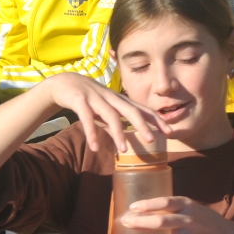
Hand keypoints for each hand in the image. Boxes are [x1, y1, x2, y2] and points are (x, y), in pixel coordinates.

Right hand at [38, 72, 167, 153]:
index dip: (157, 120)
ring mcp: (96, 98)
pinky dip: (91, 133)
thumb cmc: (88, 99)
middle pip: (131, 110)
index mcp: (120, 100)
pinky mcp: (80, 101)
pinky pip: (86, 118)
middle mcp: (112, 98)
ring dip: (118, 133)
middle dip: (143, 125)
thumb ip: (114, 122)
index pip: (143, 109)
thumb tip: (126, 138)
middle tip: (153, 140)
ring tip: (124, 150)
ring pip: (111, 115)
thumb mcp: (104, 111)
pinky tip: (94, 147)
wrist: (63, 83)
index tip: (170, 132)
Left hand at [119, 196, 233, 233]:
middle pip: (161, 222)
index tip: (132, 207)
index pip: (166, 202)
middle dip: (140, 222)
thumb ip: (173, 208)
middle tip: (125, 222)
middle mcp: (188, 221)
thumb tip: (142, 210)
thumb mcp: (193, 207)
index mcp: (188, 206)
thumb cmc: (202, 220)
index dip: (148, 204)